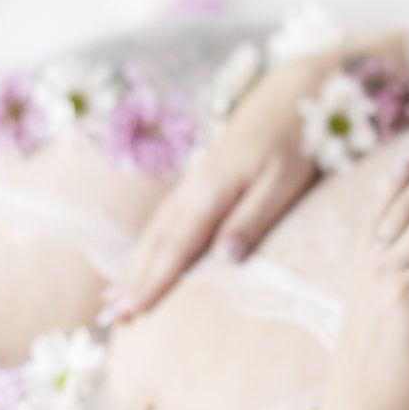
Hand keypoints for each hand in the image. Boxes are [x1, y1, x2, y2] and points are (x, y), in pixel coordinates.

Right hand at [100, 47, 341, 324]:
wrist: (293, 91)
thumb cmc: (297, 138)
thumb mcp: (285, 181)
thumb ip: (254, 219)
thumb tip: (224, 259)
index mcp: (213, 188)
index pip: (177, 245)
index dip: (153, 281)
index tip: (132, 312)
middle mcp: (195, 187)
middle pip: (157, 241)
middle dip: (132, 280)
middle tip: (112, 319)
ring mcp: (195, 181)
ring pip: (156, 229)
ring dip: (134, 264)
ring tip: (113, 297)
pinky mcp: (201, 179)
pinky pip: (165, 218)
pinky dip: (148, 243)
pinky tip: (141, 258)